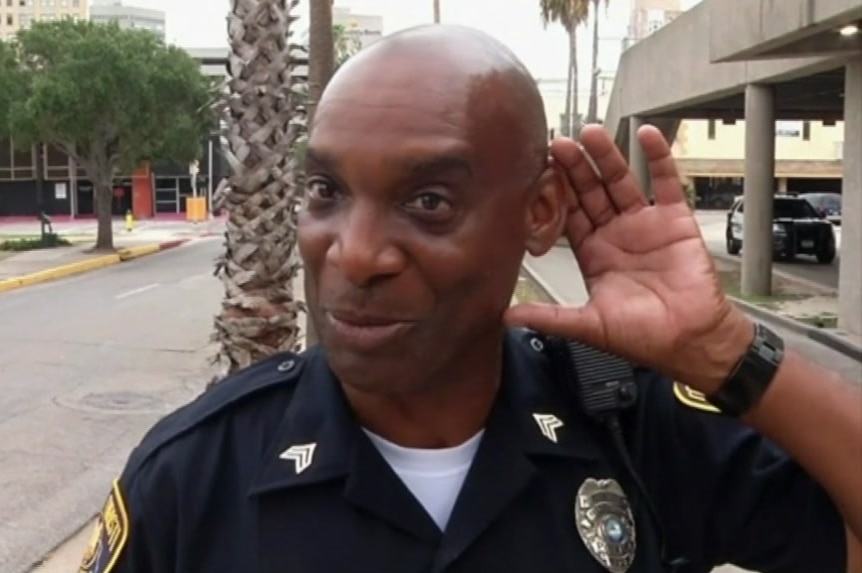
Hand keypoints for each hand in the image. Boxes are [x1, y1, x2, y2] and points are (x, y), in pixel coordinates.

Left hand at [504, 124, 753, 392]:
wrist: (691, 341)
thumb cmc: (643, 337)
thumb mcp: (589, 325)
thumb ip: (549, 316)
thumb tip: (507, 316)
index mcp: (593, 254)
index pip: (569, 215)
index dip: (557, 193)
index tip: (540, 170)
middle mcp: (615, 234)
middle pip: (591, 192)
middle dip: (575, 168)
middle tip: (558, 143)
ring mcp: (645, 224)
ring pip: (622, 181)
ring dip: (607, 157)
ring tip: (591, 133)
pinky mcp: (675, 220)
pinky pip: (665, 182)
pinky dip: (658, 158)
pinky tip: (647, 135)